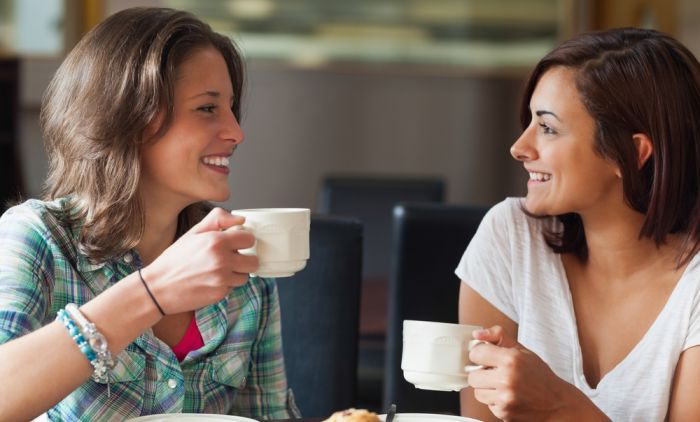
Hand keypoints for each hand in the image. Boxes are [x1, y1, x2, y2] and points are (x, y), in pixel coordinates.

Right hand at [140, 207, 258, 314]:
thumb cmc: (175, 258)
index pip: (250, 239)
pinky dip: (226, 284)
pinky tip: (211, 280)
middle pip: (253, 261)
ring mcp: (222, 279)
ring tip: (219, 269)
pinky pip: (233, 287)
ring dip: (237, 273)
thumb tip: (241, 220)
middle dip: (245, 259)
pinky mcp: (220, 294)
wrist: (158, 287)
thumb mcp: (194, 232)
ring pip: (245, 276)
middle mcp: (222, 260)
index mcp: (216, 241)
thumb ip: (218, 219)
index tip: (235, 243)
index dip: (243, 240)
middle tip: (231, 258)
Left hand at [467, 326, 585, 420]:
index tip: (486, 357)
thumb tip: (477, 334)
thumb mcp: (522, 350)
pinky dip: (495, 401)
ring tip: (502, 385)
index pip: (476, 354)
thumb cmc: (540, 376)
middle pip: (473, 376)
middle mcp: (507, 379)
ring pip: (477, 392)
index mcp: (511, 360)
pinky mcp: (504, 413)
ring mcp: (505, 398)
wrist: (557, 403)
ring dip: (486, 389)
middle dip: (482, 374)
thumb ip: (498, 336)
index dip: (481, 355)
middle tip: (495, 373)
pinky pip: (487, 404)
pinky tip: (508, 396)